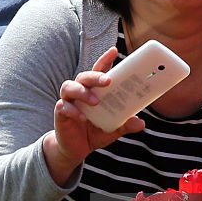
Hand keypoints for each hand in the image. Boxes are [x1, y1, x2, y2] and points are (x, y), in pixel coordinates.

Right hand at [43, 46, 145, 185]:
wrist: (75, 149)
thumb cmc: (93, 132)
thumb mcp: (112, 129)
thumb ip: (125, 124)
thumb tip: (141, 123)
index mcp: (93, 91)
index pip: (98, 70)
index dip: (105, 60)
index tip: (114, 51)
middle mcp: (79, 92)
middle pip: (84, 76)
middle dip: (96, 76)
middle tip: (108, 81)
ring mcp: (68, 101)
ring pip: (69, 87)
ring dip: (83, 92)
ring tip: (95, 102)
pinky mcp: (60, 113)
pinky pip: (63, 106)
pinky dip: (73, 110)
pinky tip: (82, 117)